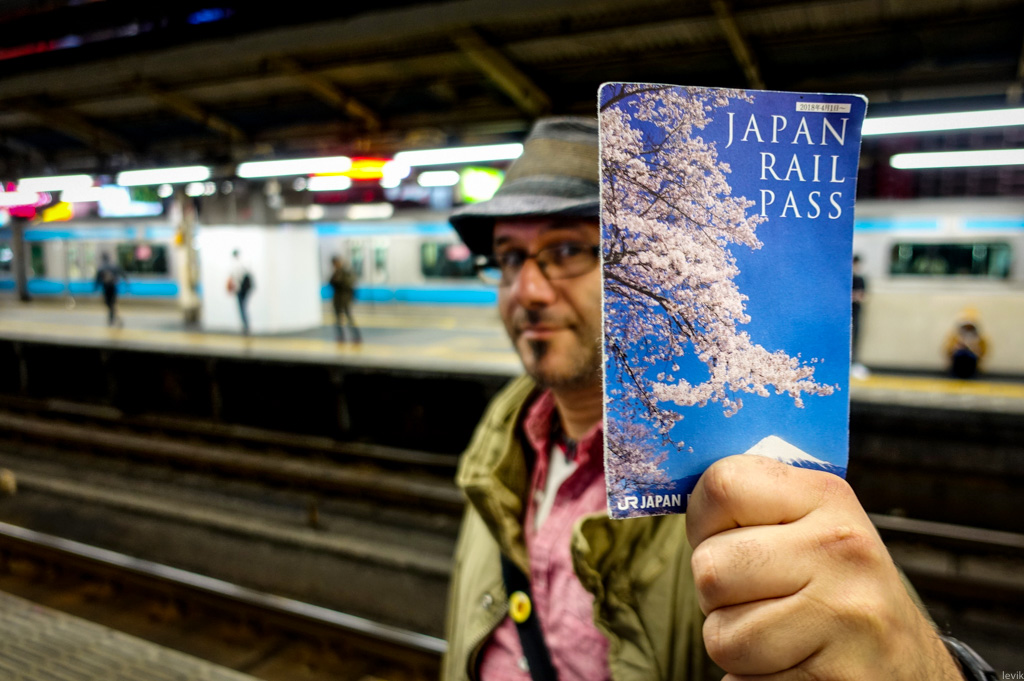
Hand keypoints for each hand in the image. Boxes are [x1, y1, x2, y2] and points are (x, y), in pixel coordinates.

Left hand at [687, 454, 961, 679]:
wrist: (907, 669)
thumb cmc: (835, 590)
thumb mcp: (810, 526)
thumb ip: (753, 503)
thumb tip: (670, 490)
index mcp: (826, 497)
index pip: (721, 485)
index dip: (704, 521)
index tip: (726, 538)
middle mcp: (841, 549)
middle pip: (710, 568)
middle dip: (717, 595)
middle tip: (759, 599)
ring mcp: (845, 615)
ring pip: (721, 636)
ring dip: (735, 646)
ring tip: (778, 635)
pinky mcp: (836, 678)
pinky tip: (793, 667)